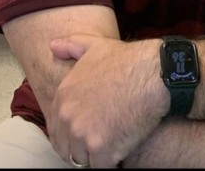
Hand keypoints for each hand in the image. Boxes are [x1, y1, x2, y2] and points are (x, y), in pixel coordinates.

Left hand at [48, 33, 168, 168]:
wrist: (152, 74)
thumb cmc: (126, 59)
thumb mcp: (95, 45)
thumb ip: (71, 46)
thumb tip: (52, 46)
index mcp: (63, 96)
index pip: (56, 129)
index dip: (70, 133)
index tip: (85, 132)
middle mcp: (69, 118)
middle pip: (66, 148)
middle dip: (80, 147)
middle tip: (99, 141)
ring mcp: (83, 136)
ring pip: (82, 160)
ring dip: (94, 156)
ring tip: (111, 145)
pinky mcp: (102, 152)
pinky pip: (101, 167)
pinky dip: (111, 162)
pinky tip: (121, 151)